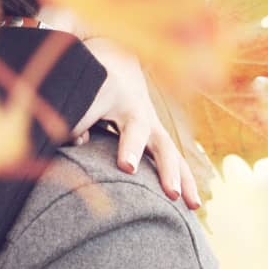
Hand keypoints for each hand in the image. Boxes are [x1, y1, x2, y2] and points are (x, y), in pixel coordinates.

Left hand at [72, 37, 200, 209]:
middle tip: (157, 184)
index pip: (108, 115)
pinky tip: (193, 205)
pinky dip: (185, 181)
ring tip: (190, 204)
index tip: (127, 167)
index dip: (119, 142)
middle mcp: (137, 110)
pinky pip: (175, 161)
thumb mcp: (79, 95)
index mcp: (113, 95)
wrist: (118, 63)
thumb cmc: (91, 84)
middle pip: (142, 132)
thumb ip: (74, 118)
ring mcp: (152, 125)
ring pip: (168, 150)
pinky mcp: (159, 139)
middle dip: (149, 158)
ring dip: (179, 177)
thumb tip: (77, 141)